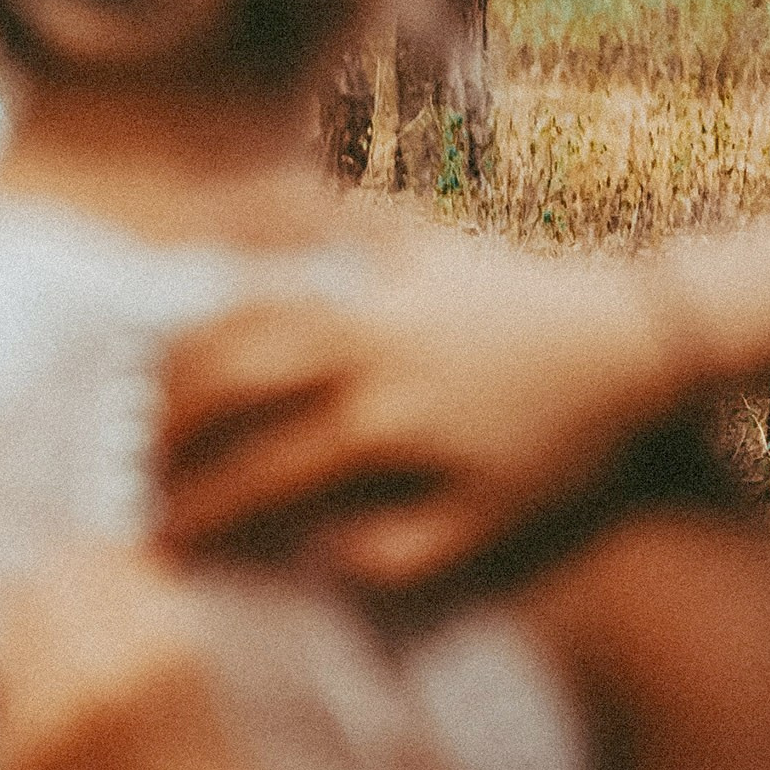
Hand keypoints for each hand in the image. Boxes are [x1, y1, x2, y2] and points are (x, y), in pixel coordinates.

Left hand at [0, 544, 274, 769]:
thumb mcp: (198, 677)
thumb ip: (144, 615)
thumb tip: (99, 551)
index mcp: (164, 641)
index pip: (91, 557)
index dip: (85, 568)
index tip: (87, 587)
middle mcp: (102, 670)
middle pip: (35, 586)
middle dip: (43, 603)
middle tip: (61, 640)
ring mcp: (51, 718)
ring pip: (1, 636)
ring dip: (20, 652)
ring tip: (53, 689)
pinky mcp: (16, 764)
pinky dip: (11, 710)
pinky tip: (47, 740)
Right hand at [160, 235, 684, 584]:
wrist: (633, 340)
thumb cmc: (563, 444)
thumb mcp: (490, 525)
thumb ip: (392, 553)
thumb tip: (305, 553)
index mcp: (378, 424)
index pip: (255, 475)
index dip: (195, 514)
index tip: (157, 546)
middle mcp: (359, 344)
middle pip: (223, 378)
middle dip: (164, 425)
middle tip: (136, 462)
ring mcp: (371, 281)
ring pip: (243, 300)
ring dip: (181, 342)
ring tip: (151, 381)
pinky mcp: (392, 236)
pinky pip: (297, 215)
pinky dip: (236, 217)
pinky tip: (194, 225)